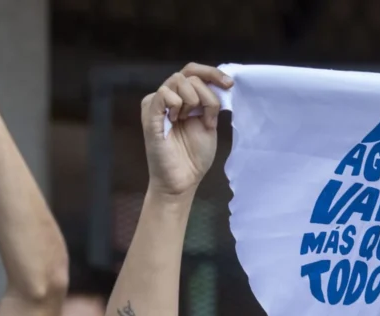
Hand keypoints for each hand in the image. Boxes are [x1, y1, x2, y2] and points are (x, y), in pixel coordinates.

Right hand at [142, 63, 233, 197]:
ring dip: (194, 99)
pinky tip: (177, 120)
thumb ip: (211, 102)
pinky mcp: (150, 113)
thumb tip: (220, 83)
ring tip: (190, 120)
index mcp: (182, 98)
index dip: (213, 73)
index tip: (229, 85)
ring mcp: (157, 104)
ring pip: (179, 80)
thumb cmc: (194, 156)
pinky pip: (164, 94)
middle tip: (209, 116)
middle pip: (189, 74)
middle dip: (206, 94)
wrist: (183, 180)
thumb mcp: (209, 123)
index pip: (194, 72)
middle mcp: (168, 97)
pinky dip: (177, 104)